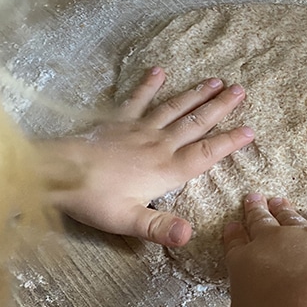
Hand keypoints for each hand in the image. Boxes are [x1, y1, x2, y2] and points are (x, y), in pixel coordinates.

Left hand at [42, 67, 253, 246]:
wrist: (57, 173)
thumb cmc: (94, 200)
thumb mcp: (129, 220)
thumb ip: (161, 227)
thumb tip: (189, 235)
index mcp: (167, 169)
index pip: (206, 153)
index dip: (229, 142)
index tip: (250, 130)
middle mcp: (159, 144)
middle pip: (196, 123)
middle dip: (220, 107)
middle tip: (240, 90)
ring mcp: (139, 129)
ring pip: (174, 108)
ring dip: (196, 94)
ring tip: (216, 81)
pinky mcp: (118, 122)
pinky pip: (138, 100)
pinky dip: (149, 85)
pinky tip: (160, 71)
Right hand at [201, 193, 306, 306]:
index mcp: (243, 262)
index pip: (234, 244)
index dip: (233, 234)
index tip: (232, 224)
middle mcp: (270, 243)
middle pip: (260, 222)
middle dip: (255, 210)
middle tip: (253, 197)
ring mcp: (302, 236)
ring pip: (289, 217)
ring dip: (283, 208)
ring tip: (279, 200)